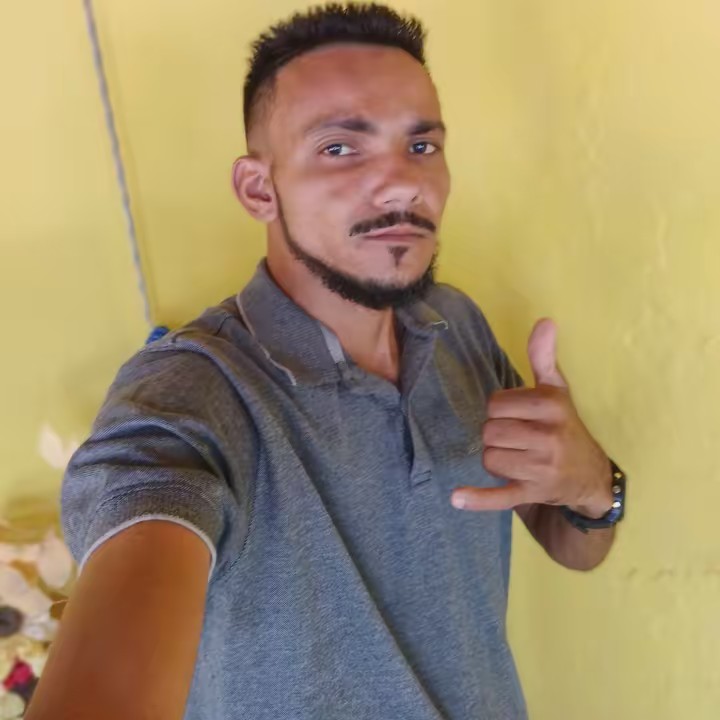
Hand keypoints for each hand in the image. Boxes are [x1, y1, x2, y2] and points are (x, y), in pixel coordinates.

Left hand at [451, 318, 612, 516]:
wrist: (589, 474)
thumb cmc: (565, 425)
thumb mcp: (556, 389)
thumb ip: (543, 357)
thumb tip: (545, 320)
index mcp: (550, 406)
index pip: (495, 404)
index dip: (500, 410)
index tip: (517, 416)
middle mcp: (548, 437)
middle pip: (490, 432)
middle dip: (496, 435)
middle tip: (516, 439)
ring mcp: (541, 468)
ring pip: (490, 459)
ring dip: (496, 459)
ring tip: (516, 457)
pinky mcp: (533, 493)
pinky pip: (499, 496)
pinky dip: (478, 498)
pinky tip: (457, 497)